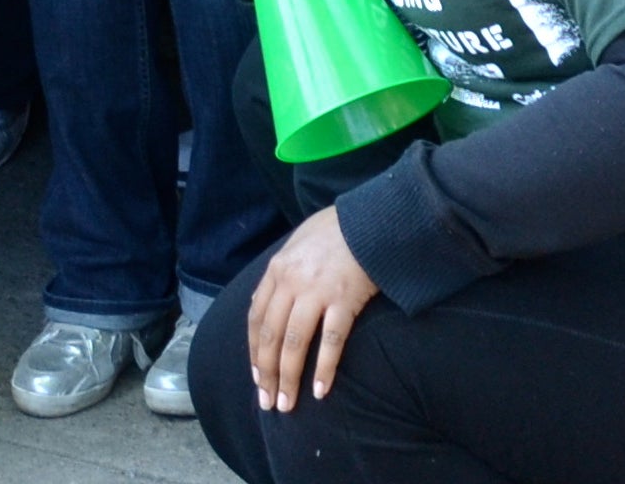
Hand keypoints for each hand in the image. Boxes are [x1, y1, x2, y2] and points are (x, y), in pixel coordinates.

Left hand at [245, 203, 383, 409]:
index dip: (254, 350)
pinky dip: (323, 368)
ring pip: (294, 344)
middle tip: (267, 401)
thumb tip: (265, 300)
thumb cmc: (335, 231)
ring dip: (288, 378)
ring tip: (287, 404)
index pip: (257, 317)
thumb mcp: (298, 244)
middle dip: (266, 373)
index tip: (256, 376)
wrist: (370, 219)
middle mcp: (291, 282)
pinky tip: (321, 390)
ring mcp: (317, 291)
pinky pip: (330, 342)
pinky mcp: (344, 300)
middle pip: (271, 336)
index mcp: (277, 269)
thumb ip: (282, 272)